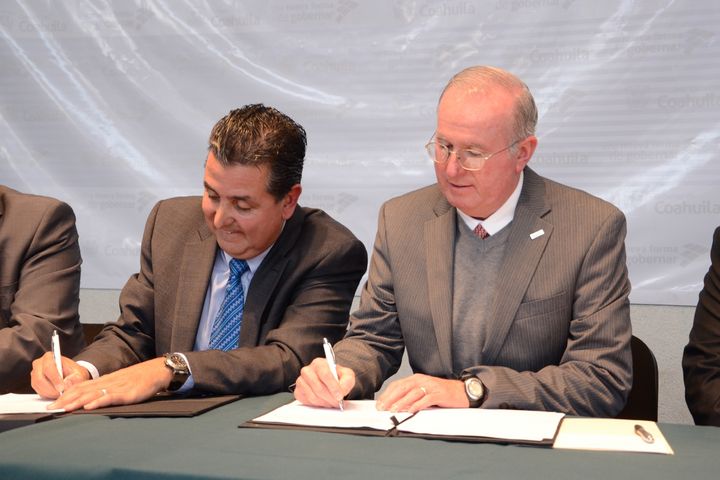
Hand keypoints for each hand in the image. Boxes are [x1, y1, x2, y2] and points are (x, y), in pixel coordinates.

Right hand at [31, 352, 90, 398]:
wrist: (72, 376)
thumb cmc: (75, 373)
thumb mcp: (79, 374)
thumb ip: (75, 378)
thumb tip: (67, 383)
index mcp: (49, 357)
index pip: (48, 368)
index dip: (54, 379)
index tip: (62, 388)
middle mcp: (39, 364)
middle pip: (40, 379)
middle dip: (51, 389)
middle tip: (61, 394)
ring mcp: (35, 374)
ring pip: (38, 387)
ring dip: (50, 393)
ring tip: (60, 394)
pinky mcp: (35, 383)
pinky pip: (38, 392)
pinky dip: (48, 395)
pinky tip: (56, 395)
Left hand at [47, 357, 171, 411]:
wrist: (157, 371)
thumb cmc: (140, 378)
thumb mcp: (120, 382)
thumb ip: (106, 389)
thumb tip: (90, 399)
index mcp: (105, 380)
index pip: (81, 386)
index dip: (65, 394)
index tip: (52, 402)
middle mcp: (108, 382)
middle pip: (83, 390)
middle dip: (65, 399)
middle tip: (51, 408)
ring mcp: (117, 387)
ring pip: (93, 393)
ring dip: (77, 401)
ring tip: (64, 408)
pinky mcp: (127, 393)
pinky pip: (110, 397)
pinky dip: (98, 401)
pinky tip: (89, 406)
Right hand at [294, 357, 354, 407]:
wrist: (328, 381)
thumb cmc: (336, 376)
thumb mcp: (347, 375)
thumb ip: (348, 380)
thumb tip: (342, 390)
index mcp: (319, 363)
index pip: (324, 374)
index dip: (333, 386)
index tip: (340, 396)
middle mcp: (307, 370)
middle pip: (318, 387)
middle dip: (330, 397)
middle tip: (337, 402)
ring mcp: (301, 381)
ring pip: (312, 396)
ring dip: (325, 402)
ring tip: (332, 402)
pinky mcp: (298, 392)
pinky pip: (307, 401)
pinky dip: (317, 404)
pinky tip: (323, 401)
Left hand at [376, 374, 467, 412]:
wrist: (461, 391)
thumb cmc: (441, 393)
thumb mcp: (424, 391)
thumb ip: (412, 396)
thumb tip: (397, 406)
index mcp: (416, 379)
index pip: (398, 385)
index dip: (387, 394)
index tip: (379, 404)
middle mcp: (422, 380)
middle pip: (402, 388)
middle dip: (391, 398)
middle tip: (382, 408)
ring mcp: (430, 386)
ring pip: (412, 393)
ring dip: (402, 402)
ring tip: (393, 410)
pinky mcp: (439, 394)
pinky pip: (426, 399)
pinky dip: (418, 405)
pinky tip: (411, 410)